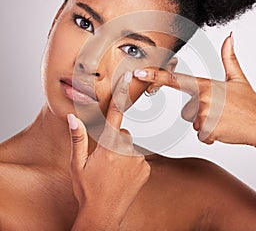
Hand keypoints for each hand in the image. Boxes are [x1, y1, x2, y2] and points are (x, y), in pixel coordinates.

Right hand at [67, 72, 150, 229]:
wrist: (103, 215)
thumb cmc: (87, 190)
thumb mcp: (77, 164)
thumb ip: (77, 138)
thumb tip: (72, 118)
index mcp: (108, 146)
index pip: (115, 113)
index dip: (121, 93)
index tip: (127, 77)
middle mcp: (127, 150)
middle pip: (122, 134)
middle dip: (114, 141)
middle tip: (104, 160)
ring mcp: (139, 160)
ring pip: (130, 146)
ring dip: (122, 153)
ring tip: (112, 171)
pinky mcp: (146, 168)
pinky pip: (138, 157)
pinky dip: (131, 162)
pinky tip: (123, 176)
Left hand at [134, 34, 255, 146]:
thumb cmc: (250, 103)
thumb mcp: (238, 78)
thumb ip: (229, 57)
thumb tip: (229, 36)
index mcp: (205, 84)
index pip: (174, 79)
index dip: (154, 75)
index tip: (137, 73)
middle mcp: (201, 98)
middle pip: (187, 111)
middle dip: (201, 114)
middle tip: (222, 111)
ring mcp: (203, 114)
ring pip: (194, 123)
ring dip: (207, 124)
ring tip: (224, 119)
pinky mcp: (207, 130)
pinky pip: (201, 135)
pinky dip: (211, 134)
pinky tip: (224, 129)